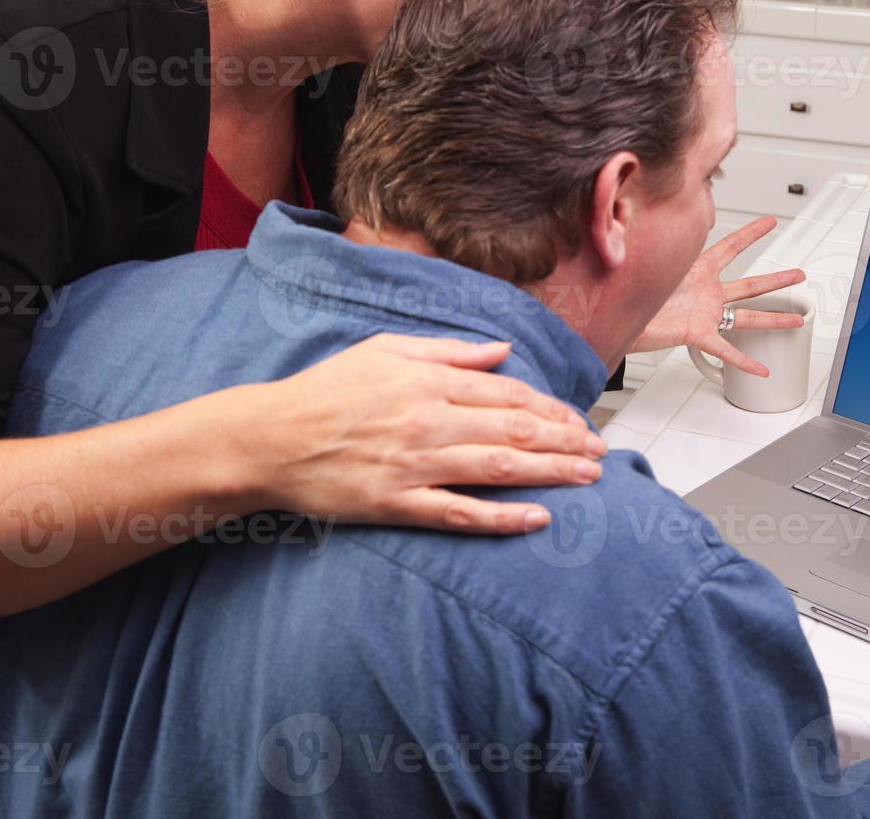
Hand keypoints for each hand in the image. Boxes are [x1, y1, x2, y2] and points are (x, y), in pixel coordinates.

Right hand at [246, 334, 606, 534]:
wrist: (269, 438)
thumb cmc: (327, 391)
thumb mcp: (386, 351)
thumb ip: (448, 351)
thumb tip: (500, 350)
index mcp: (429, 382)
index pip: (508, 393)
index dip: (551, 408)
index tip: (578, 421)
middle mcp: (429, 420)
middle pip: (514, 429)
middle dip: (565, 441)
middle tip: (600, 453)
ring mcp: (414, 464)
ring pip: (498, 468)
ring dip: (550, 473)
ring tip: (588, 478)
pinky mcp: (397, 503)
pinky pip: (459, 512)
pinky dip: (501, 517)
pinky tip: (536, 518)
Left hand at [631, 216, 805, 376]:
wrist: (615, 319)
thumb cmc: (630, 291)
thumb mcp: (651, 264)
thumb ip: (659, 244)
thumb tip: (647, 218)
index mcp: (696, 271)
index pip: (729, 247)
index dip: (750, 234)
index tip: (769, 222)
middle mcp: (705, 292)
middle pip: (749, 285)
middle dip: (776, 281)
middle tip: (798, 275)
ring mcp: (704, 314)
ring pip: (746, 317)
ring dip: (772, 319)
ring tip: (796, 319)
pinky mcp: (696, 334)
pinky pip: (725, 349)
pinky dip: (743, 360)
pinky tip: (760, 368)